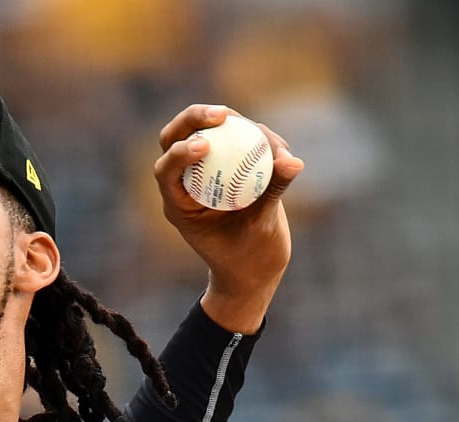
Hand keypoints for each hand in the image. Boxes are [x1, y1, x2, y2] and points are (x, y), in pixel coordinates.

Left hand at [153, 103, 303, 333]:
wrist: (255, 270)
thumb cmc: (249, 259)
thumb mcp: (261, 229)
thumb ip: (273, 193)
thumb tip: (293, 162)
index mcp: (179, 206)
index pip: (166, 171)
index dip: (178, 153)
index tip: (203, 146)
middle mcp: (188, 184)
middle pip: (177, 138)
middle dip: (195, 118)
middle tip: (223, 114)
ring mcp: (207, 173)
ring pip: (209, 133)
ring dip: (236, 125)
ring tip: (273, 142)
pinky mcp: (229, 167)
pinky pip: (237, 142)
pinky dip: (258, 138)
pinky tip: (281, 147)